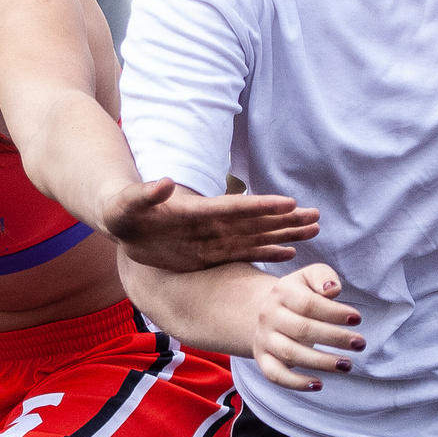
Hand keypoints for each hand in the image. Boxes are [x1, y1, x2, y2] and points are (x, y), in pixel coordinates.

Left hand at [103, 179, 319, 272]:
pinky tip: (290, 254)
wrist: (122, 222)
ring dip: (284, 234)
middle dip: (285, 219)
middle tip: (316, 216)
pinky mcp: (211, 254)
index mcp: (196, 211)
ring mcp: (214, 238)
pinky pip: (245, 253)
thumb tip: (165, 182)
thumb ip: (145, 194)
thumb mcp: (126, 204)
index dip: (261, 206)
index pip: (235, 208)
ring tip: (313, 229)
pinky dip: (267, 252)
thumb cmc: (121, 210)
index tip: (289, 202)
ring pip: (257, 236)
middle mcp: (212, 224)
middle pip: (255, 221)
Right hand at [252, 263, 361, 390]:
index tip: (357, 319)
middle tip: (360, 344)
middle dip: (334, 338)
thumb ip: (323, 277)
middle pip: (302, 329)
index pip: (308, 304)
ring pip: (291, 353)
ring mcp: (264, 338)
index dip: (334, 312)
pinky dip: (296, 383)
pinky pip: (275, 375)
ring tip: (347, 365)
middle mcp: (269, 315)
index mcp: (282, 291)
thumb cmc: (299, 294)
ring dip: (321, 362)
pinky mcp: (263, 359)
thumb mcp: (309, 277)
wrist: (268, 312)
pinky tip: (319, 385)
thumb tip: (332, 289)